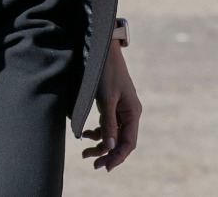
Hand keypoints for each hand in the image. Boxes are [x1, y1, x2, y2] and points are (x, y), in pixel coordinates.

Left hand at [82, 41, 140, 170]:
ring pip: (113, 134)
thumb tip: (110, 147)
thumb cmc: (106, 72)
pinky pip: (107, 124)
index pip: (129, 143)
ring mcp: (120, 108)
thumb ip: (108, 123)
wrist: (103, 50)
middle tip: (91, 163)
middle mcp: (129, 113)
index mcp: (132, 112)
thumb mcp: (106, 99)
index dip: (118, 157)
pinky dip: (98, 132)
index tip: (105, 167)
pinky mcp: (112, 104)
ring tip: (85, 153)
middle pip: (121, 141)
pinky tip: (86, 134)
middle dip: (107, 153)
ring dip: (100, 144)